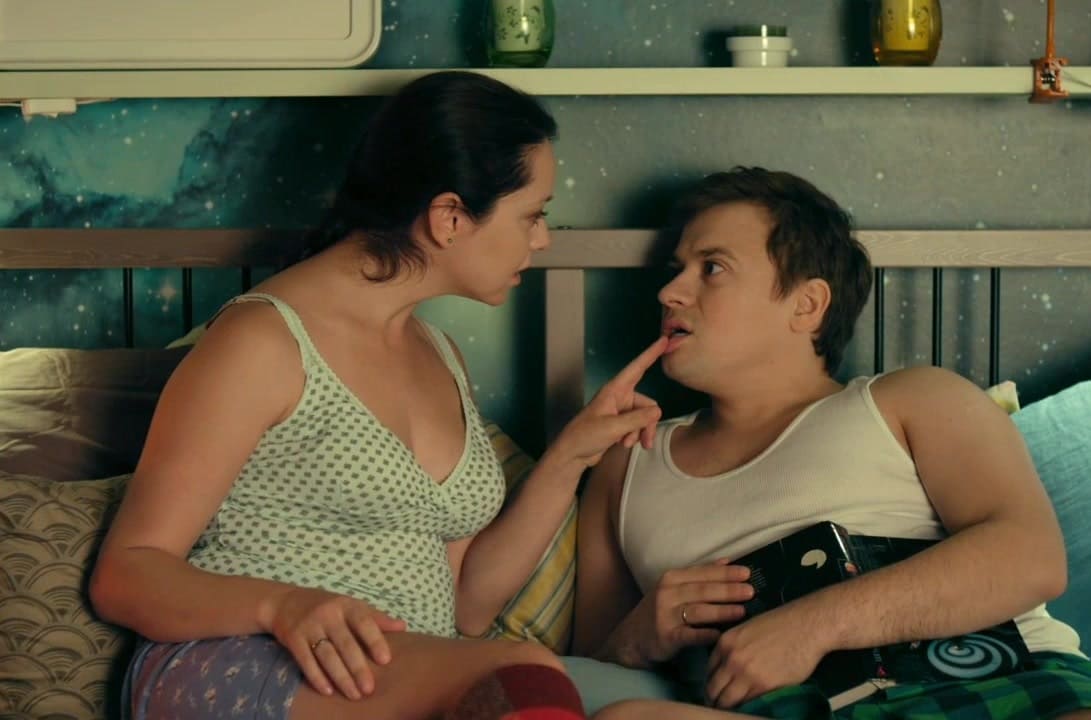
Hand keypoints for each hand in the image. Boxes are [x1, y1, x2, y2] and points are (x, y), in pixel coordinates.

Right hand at [264, 586, 405, 698]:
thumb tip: (403, 626)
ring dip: (340, 677)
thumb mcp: (351, 605)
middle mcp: (328, 614)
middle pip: (345, 644)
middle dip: (358, 668)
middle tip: (369, 689)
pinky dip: (317, 677)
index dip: (375, 640)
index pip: (364, 622)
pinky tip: (328, 691)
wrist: (284, 602)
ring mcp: (309, 626)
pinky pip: (306, 661)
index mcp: (346, 605)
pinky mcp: (293, 639)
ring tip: (354, 695)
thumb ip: (376, 617)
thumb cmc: (327, 606)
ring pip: (327, 655)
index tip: (386, 660)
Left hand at [553, 336, 667, 468]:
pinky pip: (637, 426)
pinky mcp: (619, 423)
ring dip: (639, 432)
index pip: (637, 367)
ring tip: (629, 444)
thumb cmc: (585, 436)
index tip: (664, 340)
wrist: (572, 454)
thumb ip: (637, 419)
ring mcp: (620, 410)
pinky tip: (623, 444)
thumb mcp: (613, 427)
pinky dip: (634, 436)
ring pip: (644, 418)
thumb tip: (657, 412)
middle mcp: (619, 397)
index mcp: (614, 389)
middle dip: (647, 423)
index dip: (650, 354)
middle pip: (647, 404)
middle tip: (645, 441)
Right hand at [613, 560, 752, 666]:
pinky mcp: (665, 637)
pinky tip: (718, 635)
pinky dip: (704, 634)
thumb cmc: (660, 610)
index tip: (747, 573)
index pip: (703, 573)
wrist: (631, 638)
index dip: (725, 573)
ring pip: (698, 611)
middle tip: (750, 591)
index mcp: (672, 578)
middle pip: (703, 591)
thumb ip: (700, 575)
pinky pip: (688, 635)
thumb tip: (728, 561)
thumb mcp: (675, 587)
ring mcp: (665, 615)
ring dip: (721, 611)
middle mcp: (667, 594)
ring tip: (742, 610)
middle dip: (728, 590)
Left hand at [705, 600, 830, 708]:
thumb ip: (733, 650)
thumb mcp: (746, 630)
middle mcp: (731, 659)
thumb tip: (727, 671)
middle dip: (715, 700)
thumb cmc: (781, 625)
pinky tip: (750, 708)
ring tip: (734, 710)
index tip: (716, 692)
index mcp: (725, 643)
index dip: (712, 684)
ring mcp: (747, 674)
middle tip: (721, 706)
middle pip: (713, 689)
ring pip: (727, 701)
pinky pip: (748, 704)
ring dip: (728, 708)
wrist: (806, 626)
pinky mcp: (764, 686)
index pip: (708, 672)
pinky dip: (746, 708)